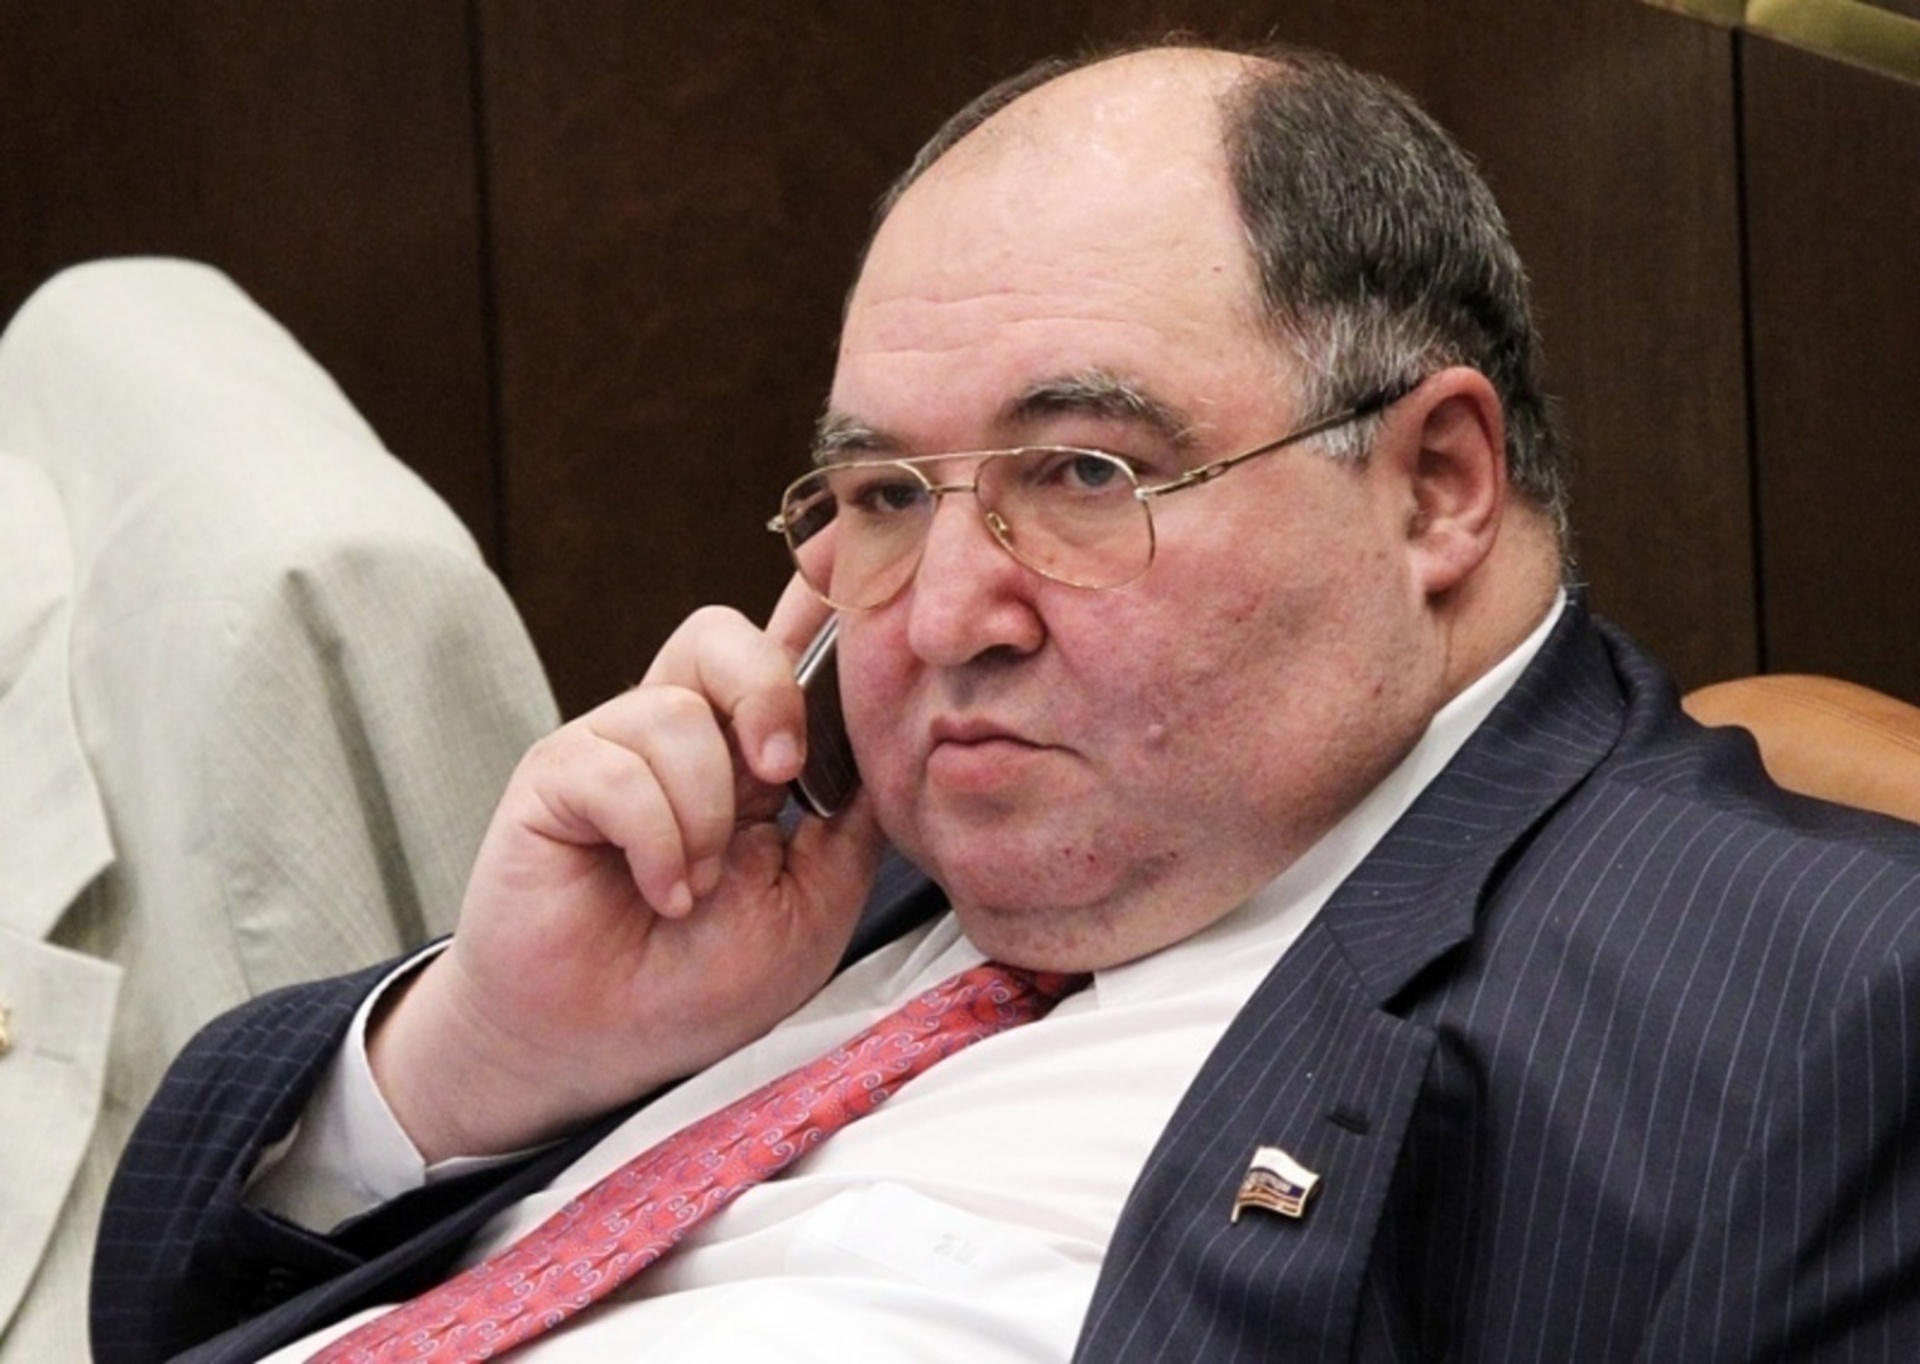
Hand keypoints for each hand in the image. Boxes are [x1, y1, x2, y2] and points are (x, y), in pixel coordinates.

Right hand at [370, 580, 885, 1161]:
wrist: (606, 1047)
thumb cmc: (702, 980)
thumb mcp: (814, 902)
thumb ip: (849, 819)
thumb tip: (892, 738)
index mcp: (744, 751)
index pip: (779, 649)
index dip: (813, 600)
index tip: (852, 562)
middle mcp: (677, 733)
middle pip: (718, 634)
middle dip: (765, 691)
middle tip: (783, 777)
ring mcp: (610, 750)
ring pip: (674, 712)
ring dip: (704, 816)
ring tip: (695, 889)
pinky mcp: (553, 779)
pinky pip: (618, 769)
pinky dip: (657, 842)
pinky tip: (662, 894)